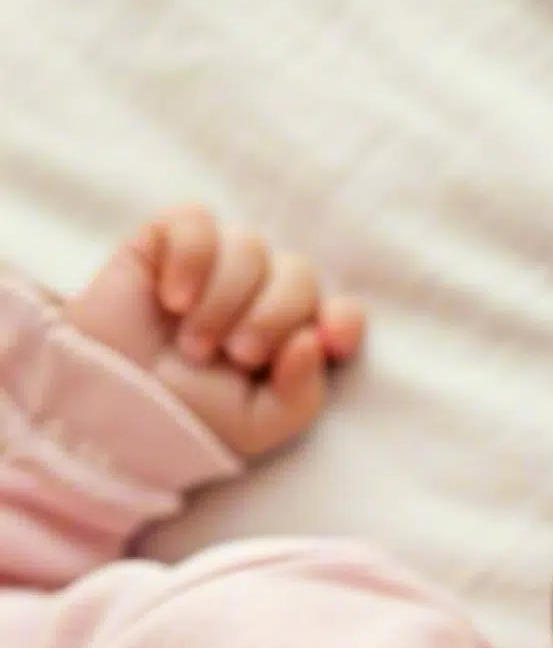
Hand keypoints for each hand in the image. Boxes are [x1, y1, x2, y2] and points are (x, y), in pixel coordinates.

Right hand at [64, 205, 364, 457]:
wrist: (116, 404)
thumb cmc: (191, 417)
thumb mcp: (259, 425)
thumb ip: (302, 395)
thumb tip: (316, 340)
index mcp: (293, 340)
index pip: (340, 313)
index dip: (342, 320)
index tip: (330, 341)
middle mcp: (262, 297)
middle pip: (299, 274)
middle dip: (272, 316)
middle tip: (237, 354)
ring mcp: (218, 266)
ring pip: (250, 246)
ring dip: (224, 299)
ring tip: (193, 343)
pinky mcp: (169, 241)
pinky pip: (198, 221)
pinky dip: (191, 258)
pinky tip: (172, 298)